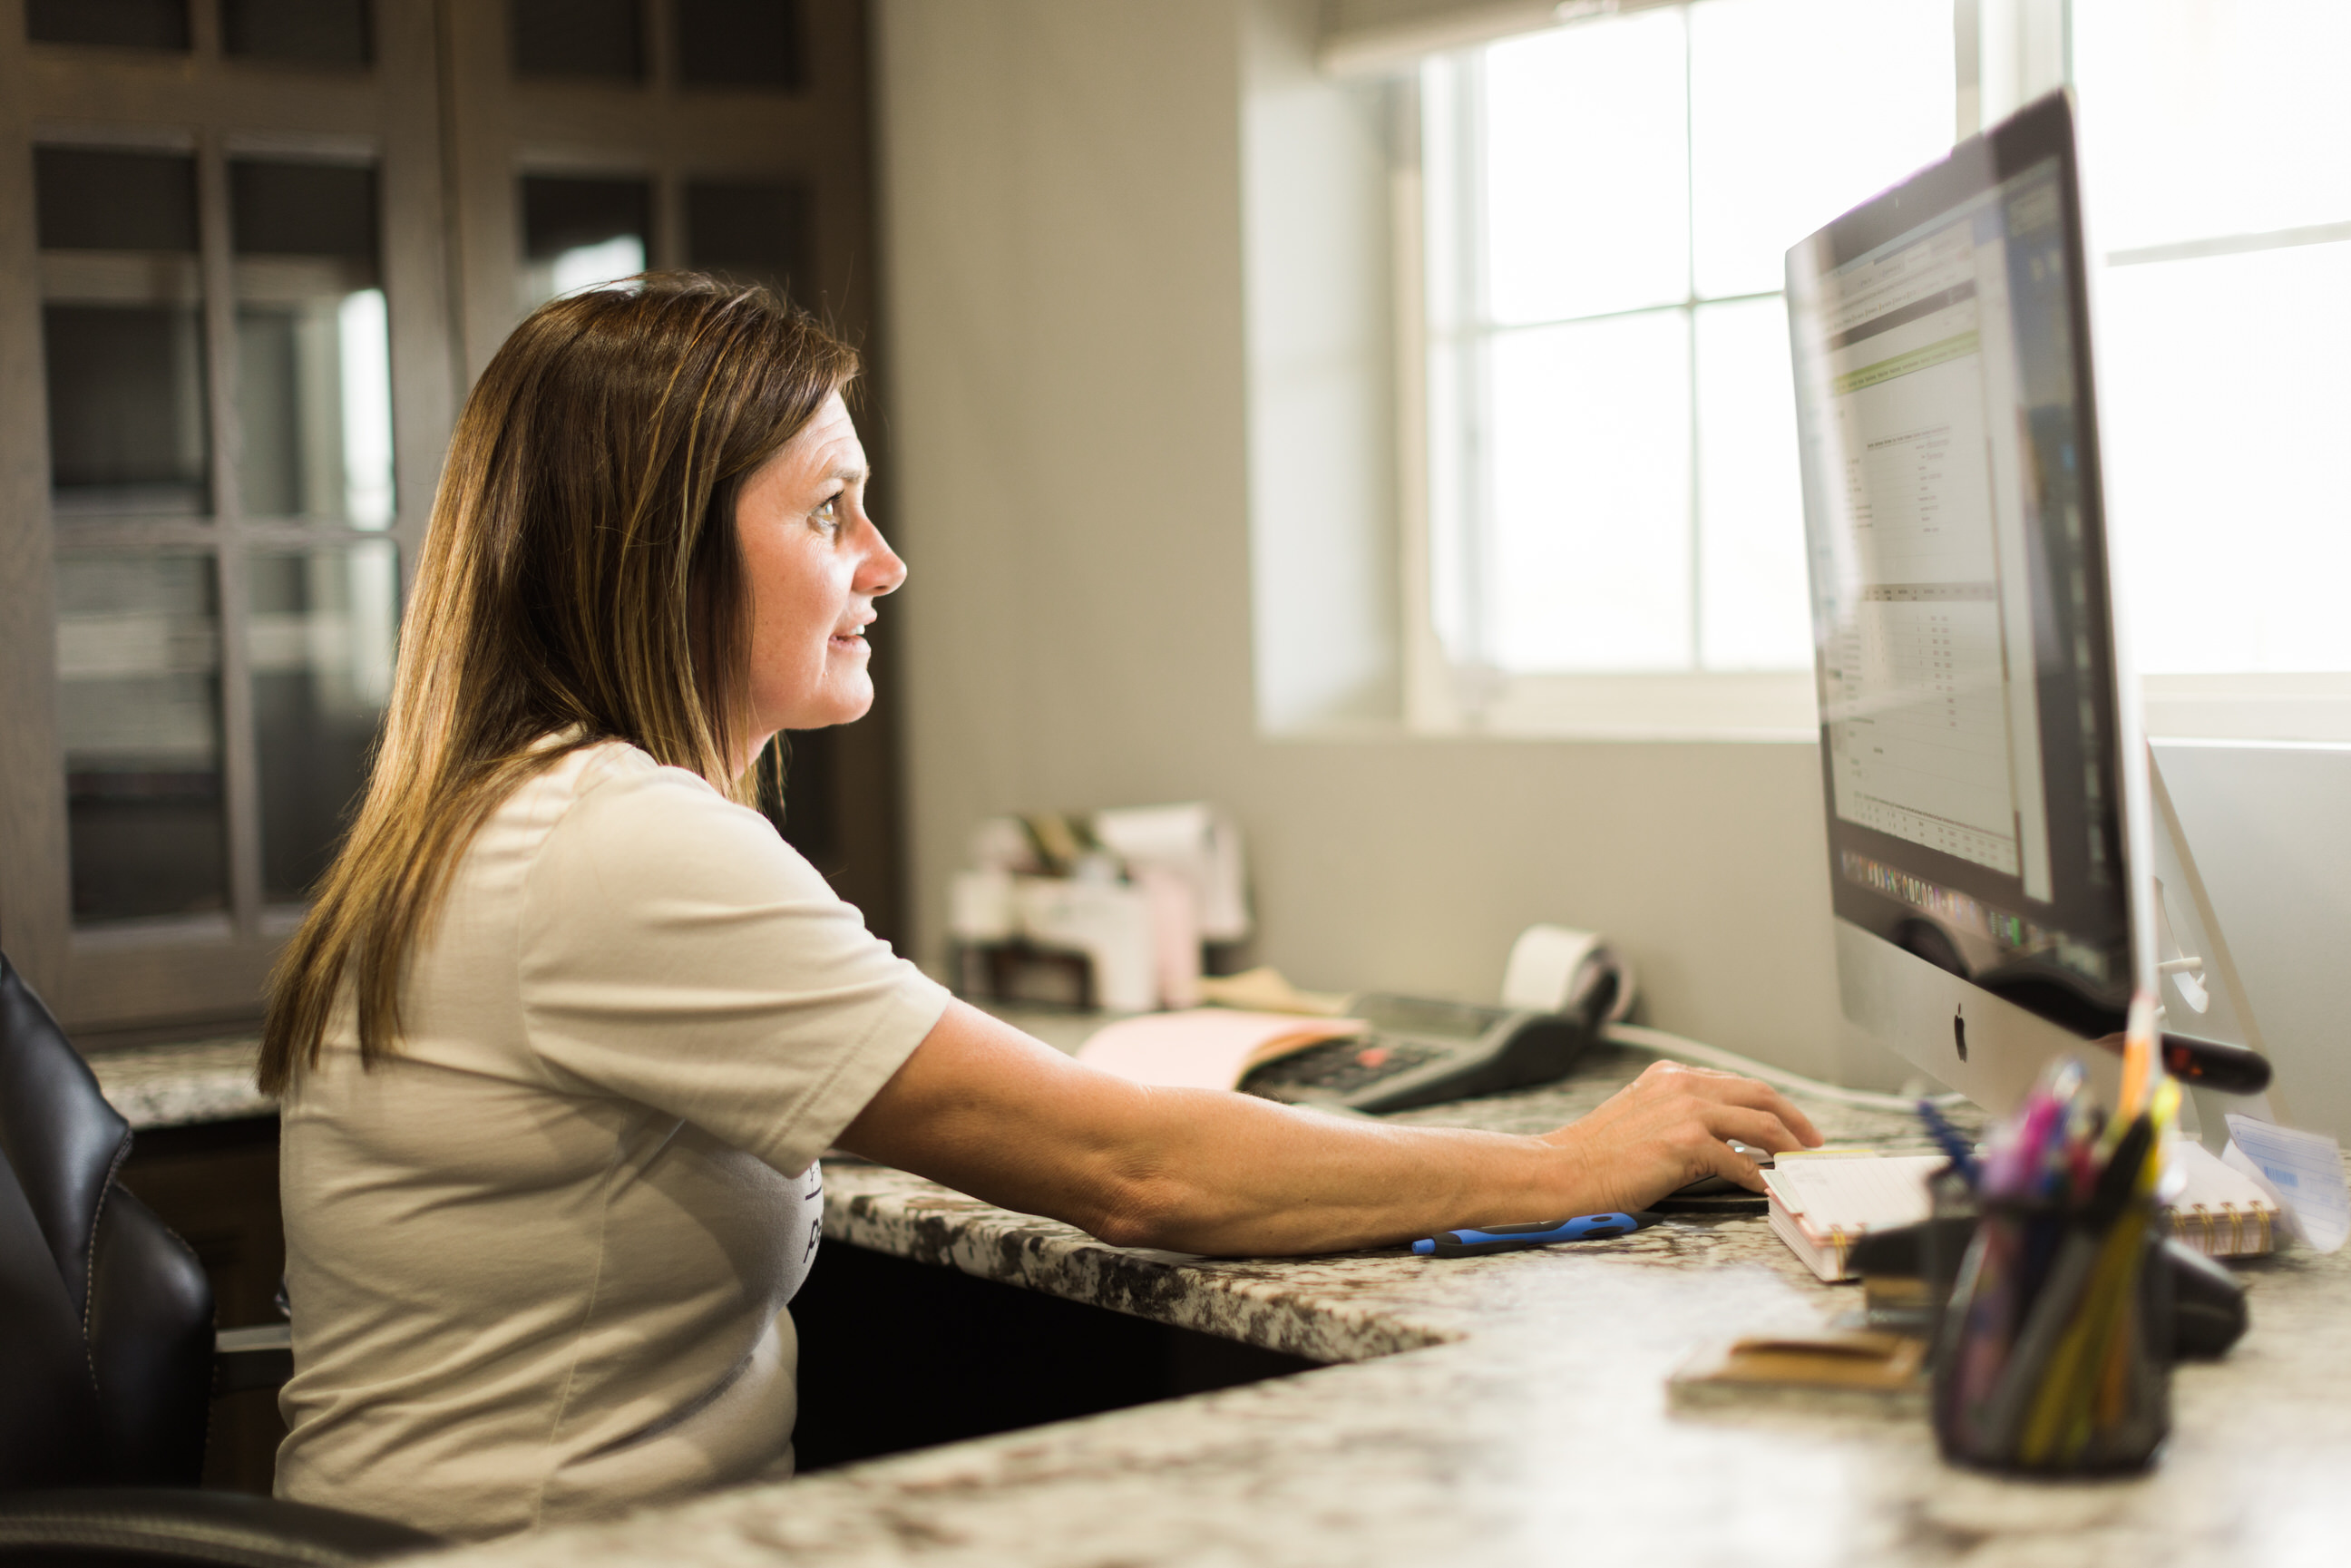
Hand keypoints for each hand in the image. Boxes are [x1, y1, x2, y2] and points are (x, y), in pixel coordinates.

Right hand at [1546, 1061, 1822, 1213]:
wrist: (1563, 1169)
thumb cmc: (1597, 1154)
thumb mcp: (1644, 1116)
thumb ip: (1684, 1115)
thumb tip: (1730, 1140)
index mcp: (1672, 1075)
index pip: (1739, 1084)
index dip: (1773, 1105)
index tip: (1792, 1125)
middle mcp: (1683, 1085)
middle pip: (1761, 1095)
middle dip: (1796, 1121)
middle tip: (1812, 1144)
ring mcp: (1685, 1112)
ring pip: (1761, 1124)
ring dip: (1788, 1147)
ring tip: (1800, 1166)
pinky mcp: (1685, 1143)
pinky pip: (1740, 1161)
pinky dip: (1758, 1176)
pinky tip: (1763, 1188)